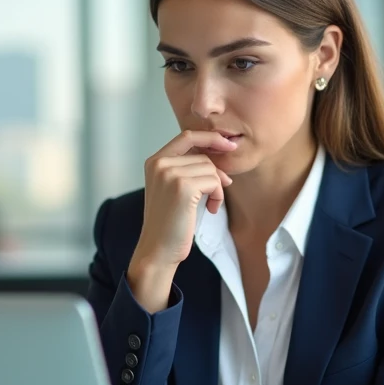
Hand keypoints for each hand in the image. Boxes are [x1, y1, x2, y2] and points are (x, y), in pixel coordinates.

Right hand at [127, 131, 236, 311]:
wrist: (158, 249)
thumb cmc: (170, 223)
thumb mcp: (174, 189)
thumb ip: (187, 168)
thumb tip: (221, 152)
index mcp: (155, 161)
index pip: (187, 136)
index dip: (211, 137)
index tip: (228, 145)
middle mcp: (159, 163)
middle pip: (203, 155)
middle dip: (217, 173)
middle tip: (219, 193)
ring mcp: (169, 173)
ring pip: (210, 168)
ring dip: (218, 188)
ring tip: (211, 205)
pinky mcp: (182, 187)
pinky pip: (214, 181)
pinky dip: (218, 195)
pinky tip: (212, 209)